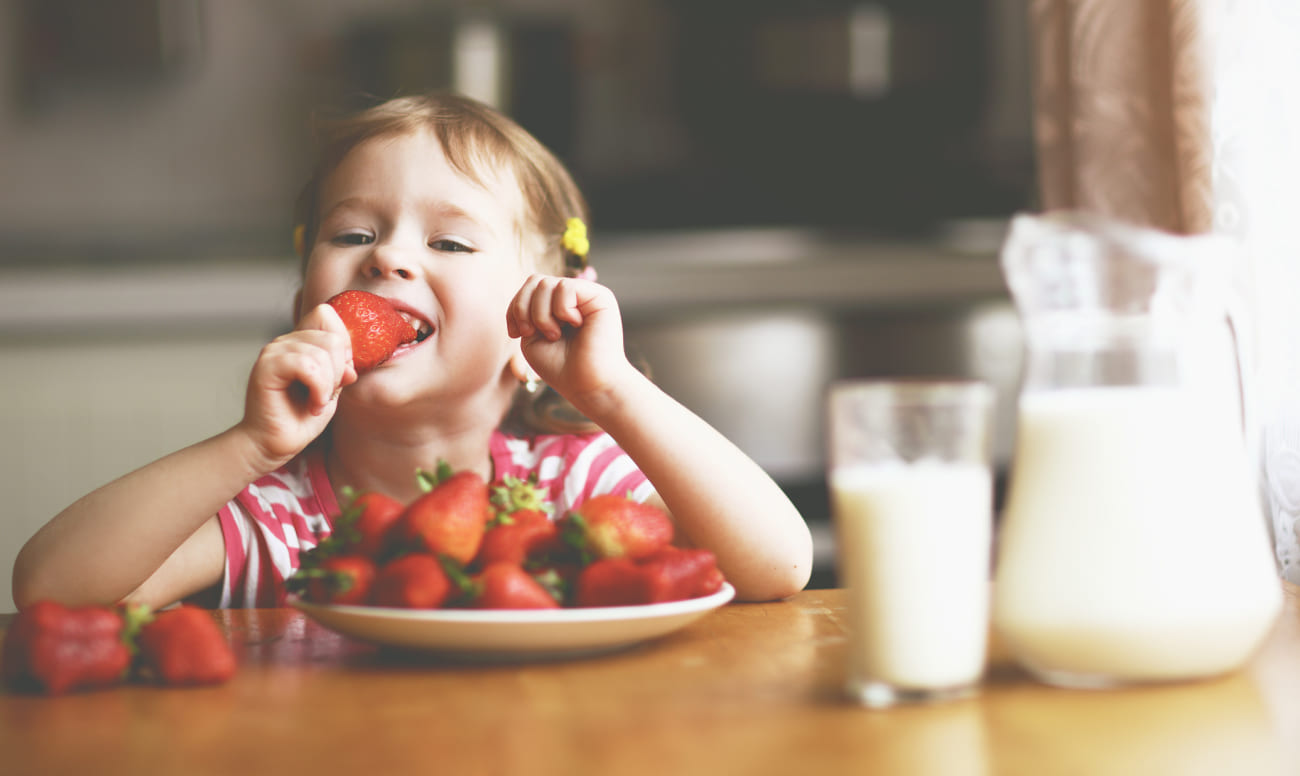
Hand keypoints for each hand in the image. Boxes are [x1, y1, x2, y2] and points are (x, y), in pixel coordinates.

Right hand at [238, 303, 356, 469]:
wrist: (274, 444)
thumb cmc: (301, 417)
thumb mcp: (332, 388)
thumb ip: (342, 368)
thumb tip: (352, 363)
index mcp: (301, 341)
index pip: (327, 315)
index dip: (343, 345)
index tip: (338, 376)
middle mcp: (285, 341)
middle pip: (332, 338)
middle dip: (338, 371)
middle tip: (325, 394)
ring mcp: (274, 351)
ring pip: (322, 353)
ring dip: (328, 385)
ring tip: (316, 402)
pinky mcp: (267, 367)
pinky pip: (306, 364)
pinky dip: (318, 388)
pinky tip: (313, 404)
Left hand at [505, 274, 633, 407]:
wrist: (587, 385)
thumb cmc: (560, 367)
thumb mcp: (531, 335)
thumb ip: (528, 308)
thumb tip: (533, 282)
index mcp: (558, 305)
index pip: (529, 287)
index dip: (516, 307)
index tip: (517, 334)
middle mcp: (574, 297)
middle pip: (535, 280)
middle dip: (523, 308)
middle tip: (532, 332)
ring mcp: (587, 295)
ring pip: (547, 284)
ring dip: (541, 314)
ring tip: (555, 335)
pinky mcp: (601, 296)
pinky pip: (566, 287)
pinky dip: (561, 310)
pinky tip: (575, 326)